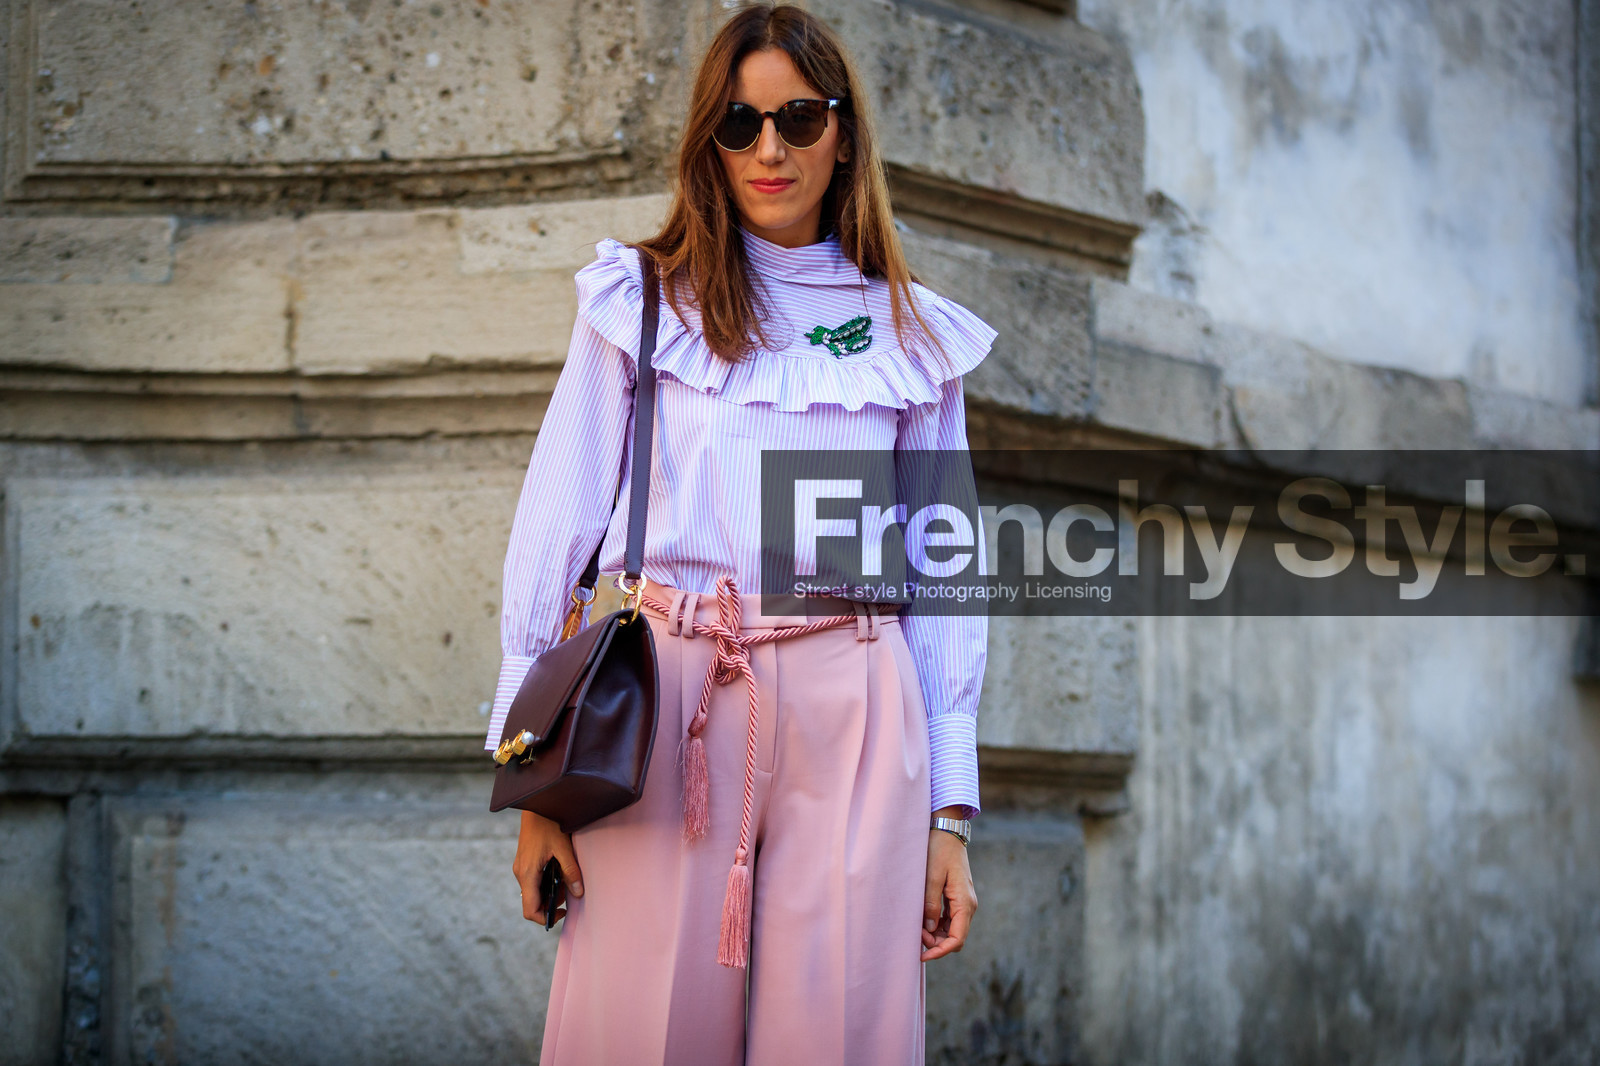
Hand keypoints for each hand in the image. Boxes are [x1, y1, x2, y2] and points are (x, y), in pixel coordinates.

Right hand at [512, 809, 583, 923]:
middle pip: (532, 903)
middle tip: (569, 893)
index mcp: (527, 874)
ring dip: (549, 893)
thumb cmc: (549, 824)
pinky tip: (559, 872)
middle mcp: (520, 874)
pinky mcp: (523, 863)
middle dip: (550, 904)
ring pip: (533, 893)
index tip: (563, 912)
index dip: (545, 918)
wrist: (537, 805)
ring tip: (566, 880)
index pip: (530, 910)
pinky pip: (532, 882)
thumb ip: (570, 871)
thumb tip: (578, 893)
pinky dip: (545, 884)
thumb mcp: (563, 847)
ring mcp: (520, 868)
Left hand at [921, 811, 976, 961]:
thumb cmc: (939, 851)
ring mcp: (964, 902)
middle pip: (955, 937)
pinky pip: (950, 920)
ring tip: (916, 927)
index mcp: (965, 902)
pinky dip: (937, 925)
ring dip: (935, 935)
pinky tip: (923, 921)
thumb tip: (929, 929)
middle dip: (936, 943)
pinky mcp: (957, 898)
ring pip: (952, 930)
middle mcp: (968, 905)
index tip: (923, 955)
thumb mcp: (932, 876)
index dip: (941, 951)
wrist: (947, 831)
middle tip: (915, 935)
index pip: (957, 939)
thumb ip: (931, 904)